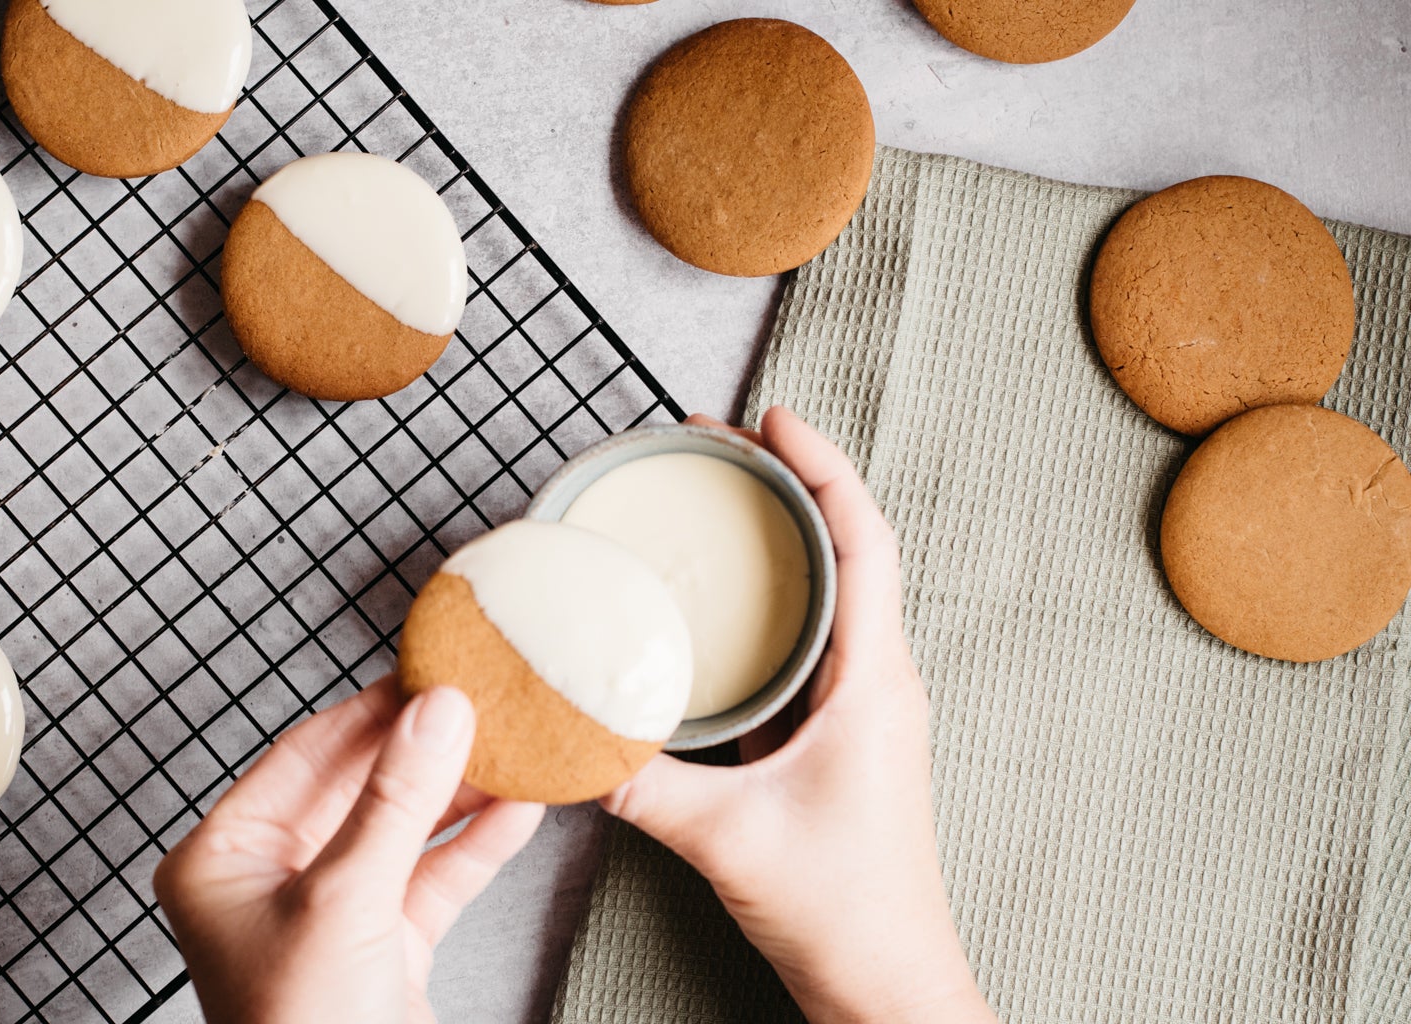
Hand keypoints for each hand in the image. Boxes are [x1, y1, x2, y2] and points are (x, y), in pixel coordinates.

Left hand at [154, 679, 545, 1023]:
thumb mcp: (345, 901)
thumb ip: (395, 801)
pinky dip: (477, 846)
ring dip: (461, 793)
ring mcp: (331, 914)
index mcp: (222, 860)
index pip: (303, 757)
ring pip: (403, 831)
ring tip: (516, 744)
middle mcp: (269, 881)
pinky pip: (432, 879)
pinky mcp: (384, 948)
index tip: (428, 671)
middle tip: (482, 698)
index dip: (370, 711)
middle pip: (357, 787)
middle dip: (425, 749)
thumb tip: (435, 713)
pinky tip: (521, 809)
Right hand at [602, 407, 995, 1023]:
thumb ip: (638, 782)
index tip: (772, 419)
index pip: (863, 542)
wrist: (884, 982)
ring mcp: (863, 711)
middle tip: (720, 446)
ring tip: (714, 506)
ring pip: (831, 596)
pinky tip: (710, 612)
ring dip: (781, 544)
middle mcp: (878, 684)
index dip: (823, 469)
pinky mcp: (837, 739)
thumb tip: (565, 734)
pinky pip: (809, 646)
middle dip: (788, 486)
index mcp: (874, 684)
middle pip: (846, 551)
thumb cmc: (841, 909)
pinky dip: (767, 607)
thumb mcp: (724, 837)